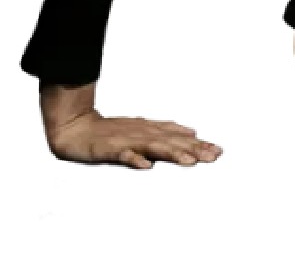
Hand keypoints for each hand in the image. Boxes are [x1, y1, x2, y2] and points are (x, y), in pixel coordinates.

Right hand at [40, 81, 220, 168]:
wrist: (76, 127)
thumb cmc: (109, 131)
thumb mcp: (142, 129)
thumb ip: (166, 132)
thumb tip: (191, 132)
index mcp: (151, 131)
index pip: (179, 138)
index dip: (199, 144)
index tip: (218, 151)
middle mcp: (142, 133)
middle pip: (172, 142)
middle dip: (194, 149)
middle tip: (213, 156)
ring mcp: (126, 141)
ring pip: (152, 147)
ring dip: (172, 153)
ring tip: (189, 161)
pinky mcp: (109, 149)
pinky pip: (123, 155)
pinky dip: (134, 159)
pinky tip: (146, 166)